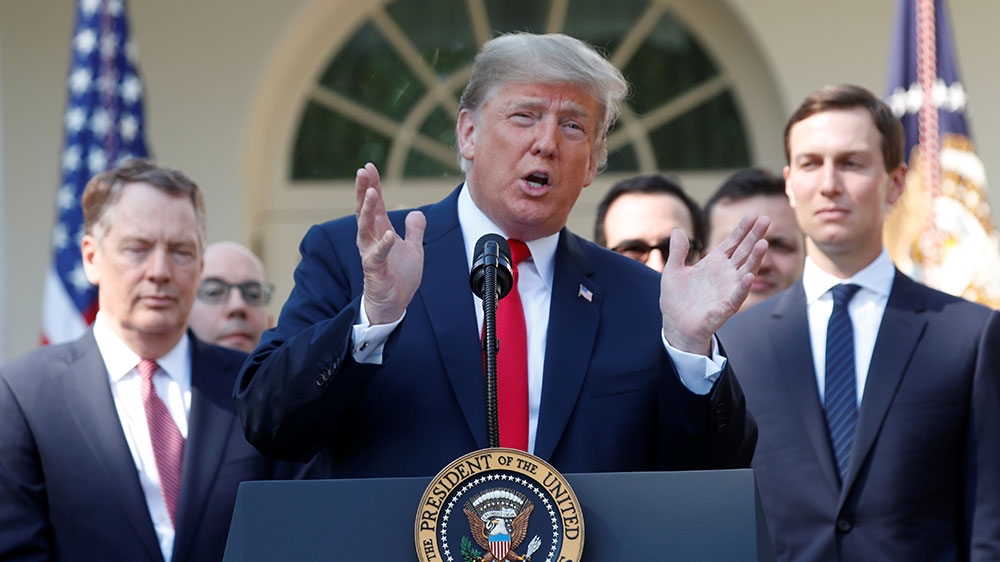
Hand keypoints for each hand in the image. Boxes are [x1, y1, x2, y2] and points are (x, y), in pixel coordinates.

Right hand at [355, 162, 425, 324]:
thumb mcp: (413, 249)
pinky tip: (389, 235)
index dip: (372, 185)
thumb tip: (417, 213)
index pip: (375, 205)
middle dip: (363, 190)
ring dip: (368, 210)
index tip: (368, 167)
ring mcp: (371, 253)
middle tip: (363, 171)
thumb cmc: (399, 277)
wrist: (394, 304)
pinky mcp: (375, 270)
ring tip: (371, 193)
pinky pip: (377, 255)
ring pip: (365, 228)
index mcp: (381, 232)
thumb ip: (414, 231)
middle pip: (365, 210)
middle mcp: (372, 240)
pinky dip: (384, 245)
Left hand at [659, 214, 769, 354]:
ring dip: (755, 258)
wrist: (676, 326)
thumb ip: (678, 252)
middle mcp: (725, 274)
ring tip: (763, 243)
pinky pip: (737, 295)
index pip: (732, 243)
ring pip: (746, 270)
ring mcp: (728, 289)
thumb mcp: (673, 271)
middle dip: (754, 236)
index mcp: (713, 264)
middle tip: (766, 220)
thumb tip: (678, 230)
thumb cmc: (676, 300)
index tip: (753, 215)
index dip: (742, 229)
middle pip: (743, 252)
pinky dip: (743, 286)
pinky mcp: (726, 306)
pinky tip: (748, 275)